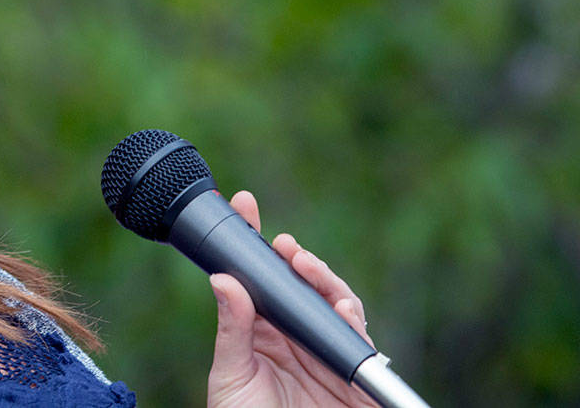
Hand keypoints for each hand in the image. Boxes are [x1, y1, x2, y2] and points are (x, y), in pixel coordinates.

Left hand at [206, 191, 375, 407]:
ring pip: (333, 303)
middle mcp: (294, 335)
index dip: (253, 240)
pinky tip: (339, 305)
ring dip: (323, 279)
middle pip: (301, 283)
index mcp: (260, 330)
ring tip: (303, 263)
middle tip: (282, 243)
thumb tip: (223, 279)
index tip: (244, 202)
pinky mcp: (350, 374)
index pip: (258, 277)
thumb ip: (232, 329)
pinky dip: (350, 318)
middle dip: (295, 256)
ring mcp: (324, 351)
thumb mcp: (231, 376)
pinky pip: (356, 339)